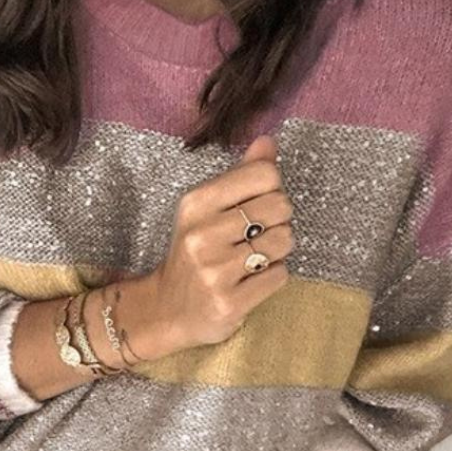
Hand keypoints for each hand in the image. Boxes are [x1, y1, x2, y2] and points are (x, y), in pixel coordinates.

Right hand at [148, 134, 295, 353]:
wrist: (166, 310)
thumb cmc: (193, 253)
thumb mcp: (206, 209)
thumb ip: (240, 174)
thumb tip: (268, 141)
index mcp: (195, 203)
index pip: (264, 174)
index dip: (271, 188)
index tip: (255, 205)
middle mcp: (202, 234)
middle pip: (280, 206)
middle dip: (278, 220)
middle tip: (256, 236)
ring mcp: (215, 270)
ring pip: (284, 241)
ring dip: (278, 250)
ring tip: (254, 258)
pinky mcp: (229, 302)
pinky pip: (280, 275)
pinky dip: (273, 276)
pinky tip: (250, 279)